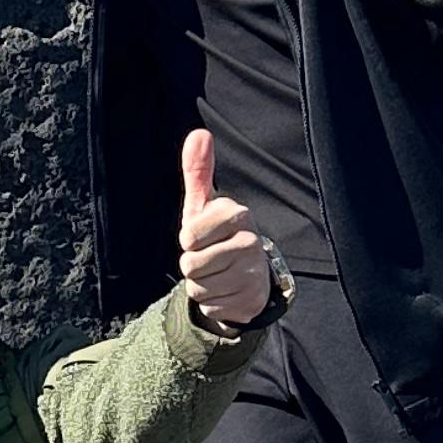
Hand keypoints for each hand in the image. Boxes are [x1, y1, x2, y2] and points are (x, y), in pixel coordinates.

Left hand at [177, 127, 276, 330]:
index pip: (189, 235)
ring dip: (200, 285)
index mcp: (239, 215)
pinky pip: (210, 307)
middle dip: (192, 265)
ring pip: (198, 288)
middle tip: (209, 256)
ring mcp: (254, 274)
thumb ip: (198, 171)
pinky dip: (212, 302)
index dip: (188, 239)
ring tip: (217, 272)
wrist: (246, 273)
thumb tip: (199, 134)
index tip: (201, 235)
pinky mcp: (251, 302)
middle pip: (191, 265)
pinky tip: (226, 289)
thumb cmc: (216, 234)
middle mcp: (252, 243)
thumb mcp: (203, 205)